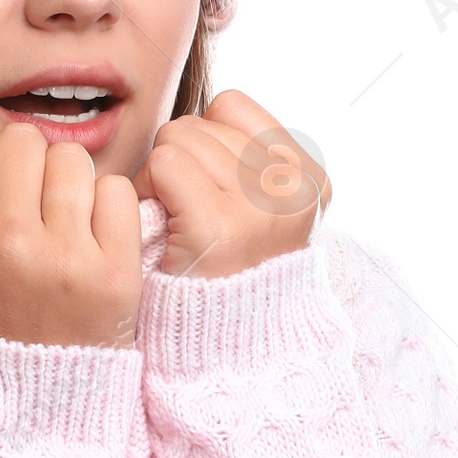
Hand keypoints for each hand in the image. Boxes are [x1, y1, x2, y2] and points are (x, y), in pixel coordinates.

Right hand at [0, 115, 142, 347]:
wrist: (21, 416)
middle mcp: (7, 244)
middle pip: (21, 143)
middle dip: (22, 167)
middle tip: (25, 209)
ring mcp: (65, 258)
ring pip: (71, 158)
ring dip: (65, 181)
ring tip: (58, 222)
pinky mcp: (115, 273)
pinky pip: (118, 192)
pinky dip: (107, 207)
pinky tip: (90, 238)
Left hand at [130, 90, 331, 278]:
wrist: (218, 350)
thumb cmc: (222, 272)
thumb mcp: (258, 208)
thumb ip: (243, 157)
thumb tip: (199, 108)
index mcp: (309, 178)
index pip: (230, 106)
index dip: (203, 143)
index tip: (208, 191)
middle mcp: (293, 189)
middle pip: (197, 123)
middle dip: (178, 162)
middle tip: (183, 215)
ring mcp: (259, 206)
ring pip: (176, 138)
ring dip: (158, 178)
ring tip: (175, 224)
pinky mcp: (218, 226)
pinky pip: (163, 165)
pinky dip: (148, 191)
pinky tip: (163, 229)